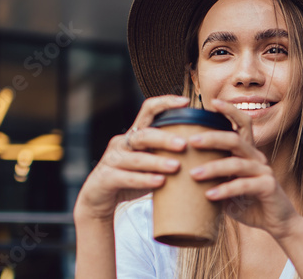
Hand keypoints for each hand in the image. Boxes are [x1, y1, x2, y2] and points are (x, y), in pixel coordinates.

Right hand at [74, 95, 189, 221]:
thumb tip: (203, 150)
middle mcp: (122, 143)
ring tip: (176, 166)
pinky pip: (126, 177)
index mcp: (134, 135)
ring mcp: (112, 160)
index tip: (186, 102)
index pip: (148, 109)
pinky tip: (160, 182)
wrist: (99, 199)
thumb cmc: (130, 179)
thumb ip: (167, 154)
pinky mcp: (106, 178)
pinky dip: (144, 179)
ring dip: (157, 161)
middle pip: (143, 135)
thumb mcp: (149, 163)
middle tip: (184, 144)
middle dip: (164, 138)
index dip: (165, 102)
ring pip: (136, 158)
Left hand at [188, 99, 299, 238]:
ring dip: (213, 167)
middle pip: (235, 139)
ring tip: (193, 174)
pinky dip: (225, 189)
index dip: (229, 111)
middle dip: (212, 138)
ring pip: (237, 163)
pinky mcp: (268, 187)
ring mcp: (264, 171)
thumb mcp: (226, 184)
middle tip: (191, 141)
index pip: (242, 123)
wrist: (276, 222)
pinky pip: (243, 185)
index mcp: (247, 151)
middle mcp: (256, 156)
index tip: (212, 102)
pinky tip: (209, 195)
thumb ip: (211, 174)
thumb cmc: (246, 201)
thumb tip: (179, 169)